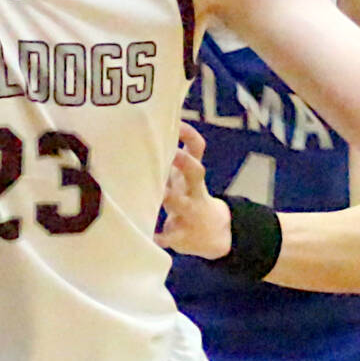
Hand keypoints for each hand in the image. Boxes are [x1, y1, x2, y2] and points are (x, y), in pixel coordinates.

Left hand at [154, 123, 230, 257]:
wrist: (212, 237)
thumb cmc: (189, 198)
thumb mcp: (185, 178)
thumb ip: (172, 158)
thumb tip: (149, 129)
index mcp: (193, 176)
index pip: (197, 150)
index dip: (190, 135)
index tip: (178, 123)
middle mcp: (194, 192)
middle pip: (196, 173)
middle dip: (185, 162)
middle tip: (172, 153)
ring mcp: (190, 214)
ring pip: (181, 203)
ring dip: (169, 197)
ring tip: (157, 191)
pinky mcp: (181, 236)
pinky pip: (169, 236)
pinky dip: (159, 236)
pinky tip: (147, 235)